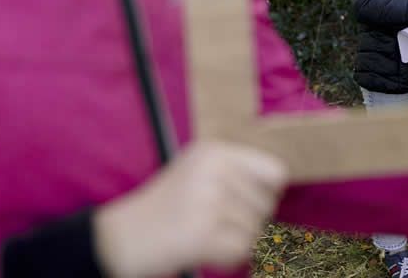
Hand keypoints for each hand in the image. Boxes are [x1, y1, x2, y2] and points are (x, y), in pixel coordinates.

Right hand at [95, 141, 286, 276]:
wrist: (125, 236)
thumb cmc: (168, 205)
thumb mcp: (199, 170)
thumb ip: (237, 170)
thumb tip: (282, 181)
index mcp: (215, 151)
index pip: (275, 172)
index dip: (268, 191)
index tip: (248, 200)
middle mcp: (215, 170)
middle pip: (267, 205)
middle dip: (249, 220)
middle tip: (215, 221)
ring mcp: (209, 201)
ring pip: (256, 229)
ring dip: (236, 239)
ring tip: (205, 233)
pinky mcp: (203, 233)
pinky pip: (243, 249)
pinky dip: (228, 256)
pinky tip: (203, 248)